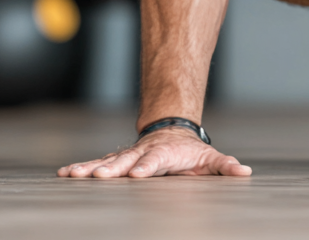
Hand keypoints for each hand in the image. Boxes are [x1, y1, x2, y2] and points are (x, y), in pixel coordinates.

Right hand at [57, 126, 252, 178]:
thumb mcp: (210, 160)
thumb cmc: (191, 153)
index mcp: (164, 154)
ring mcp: (128, 156)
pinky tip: (64, 174)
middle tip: (96, 176)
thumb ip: (224, 167)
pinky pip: (97, 164)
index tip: (137, 173)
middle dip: (112, 169)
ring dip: (89, 167)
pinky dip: (81, 168)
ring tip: (72, 174)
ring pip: (107, 161)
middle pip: (126, 160)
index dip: (146, 166)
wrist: (171, 132)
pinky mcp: (116, 161)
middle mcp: (142, 153)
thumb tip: (244, 172)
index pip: (155, 160)